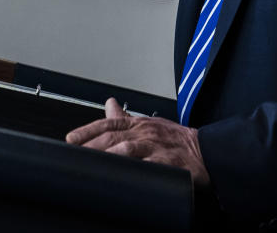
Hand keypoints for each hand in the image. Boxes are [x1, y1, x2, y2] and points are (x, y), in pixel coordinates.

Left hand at [66, 97, 209, 185]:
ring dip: (110, 154)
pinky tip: (127, 173)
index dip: (87, 130)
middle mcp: (145, 132)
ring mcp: (157, 147)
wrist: (206, 150)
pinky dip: (139, 168)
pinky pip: (151, 165)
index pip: (108, 123)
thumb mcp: (149, 123)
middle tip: (76, 152)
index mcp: (139, 123)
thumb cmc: (176, 139)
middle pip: (113, 136)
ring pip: (129, 148)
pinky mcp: (169, 163)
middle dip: (92, 144)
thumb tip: (108, 104)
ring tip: (95, 162)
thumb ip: (126, 116)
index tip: (71, 139)